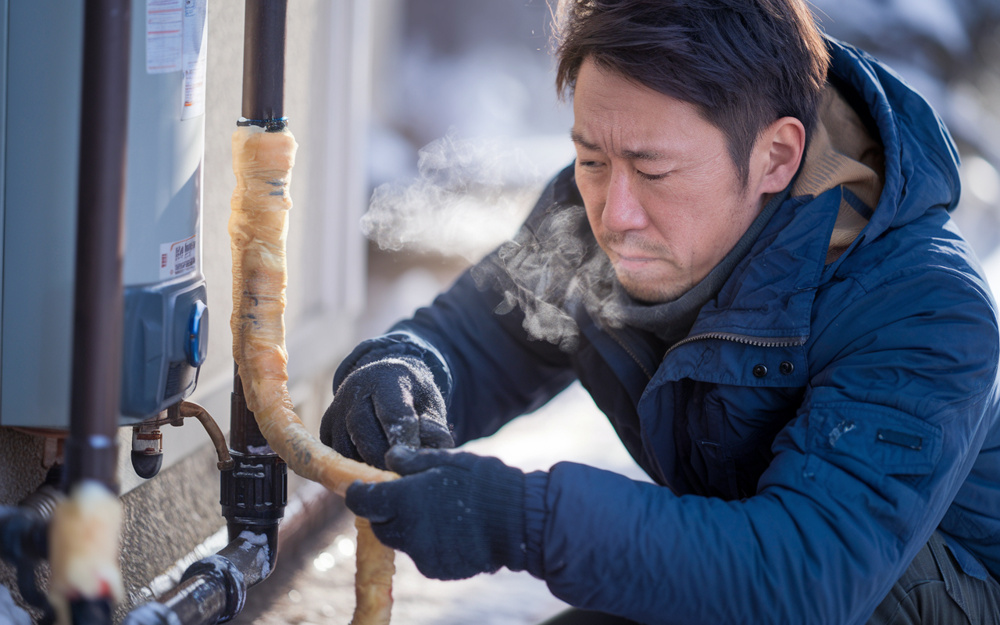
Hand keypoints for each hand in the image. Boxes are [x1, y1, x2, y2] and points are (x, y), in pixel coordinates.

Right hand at [320, 357, 453, 468]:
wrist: (384, 381)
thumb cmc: (412, 397)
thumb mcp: (430, 404)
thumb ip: (434, 428)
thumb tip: (431, 453)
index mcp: (387, 378)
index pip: (393, 413)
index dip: (403, 440)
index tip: (413, 461)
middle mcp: (355, 389)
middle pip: (364, 431)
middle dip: (383, 458)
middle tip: (401, 477)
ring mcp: (336, 409)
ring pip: (346, 448)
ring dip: (366, 466)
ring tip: (388, 475)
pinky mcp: (325, 427)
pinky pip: (336, 455)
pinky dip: (353, 466)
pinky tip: (372, 469)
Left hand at [346, 445, 526, 579]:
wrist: (519, 521)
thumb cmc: (484, 482)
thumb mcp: (448, 460)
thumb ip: (413, 460)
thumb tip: (390, 456)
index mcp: (404, 500)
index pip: (362, 501)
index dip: (359, 493)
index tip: (363, 487)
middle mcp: (408, 531)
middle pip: (380, 526)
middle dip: (385, 513)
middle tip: (406, 498)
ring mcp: (423, 555)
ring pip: (403, 541)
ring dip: (410, 528)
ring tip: (439, 512)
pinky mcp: (439, 569)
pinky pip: (424, 555)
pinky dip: (430, 543)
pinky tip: (454, 529)